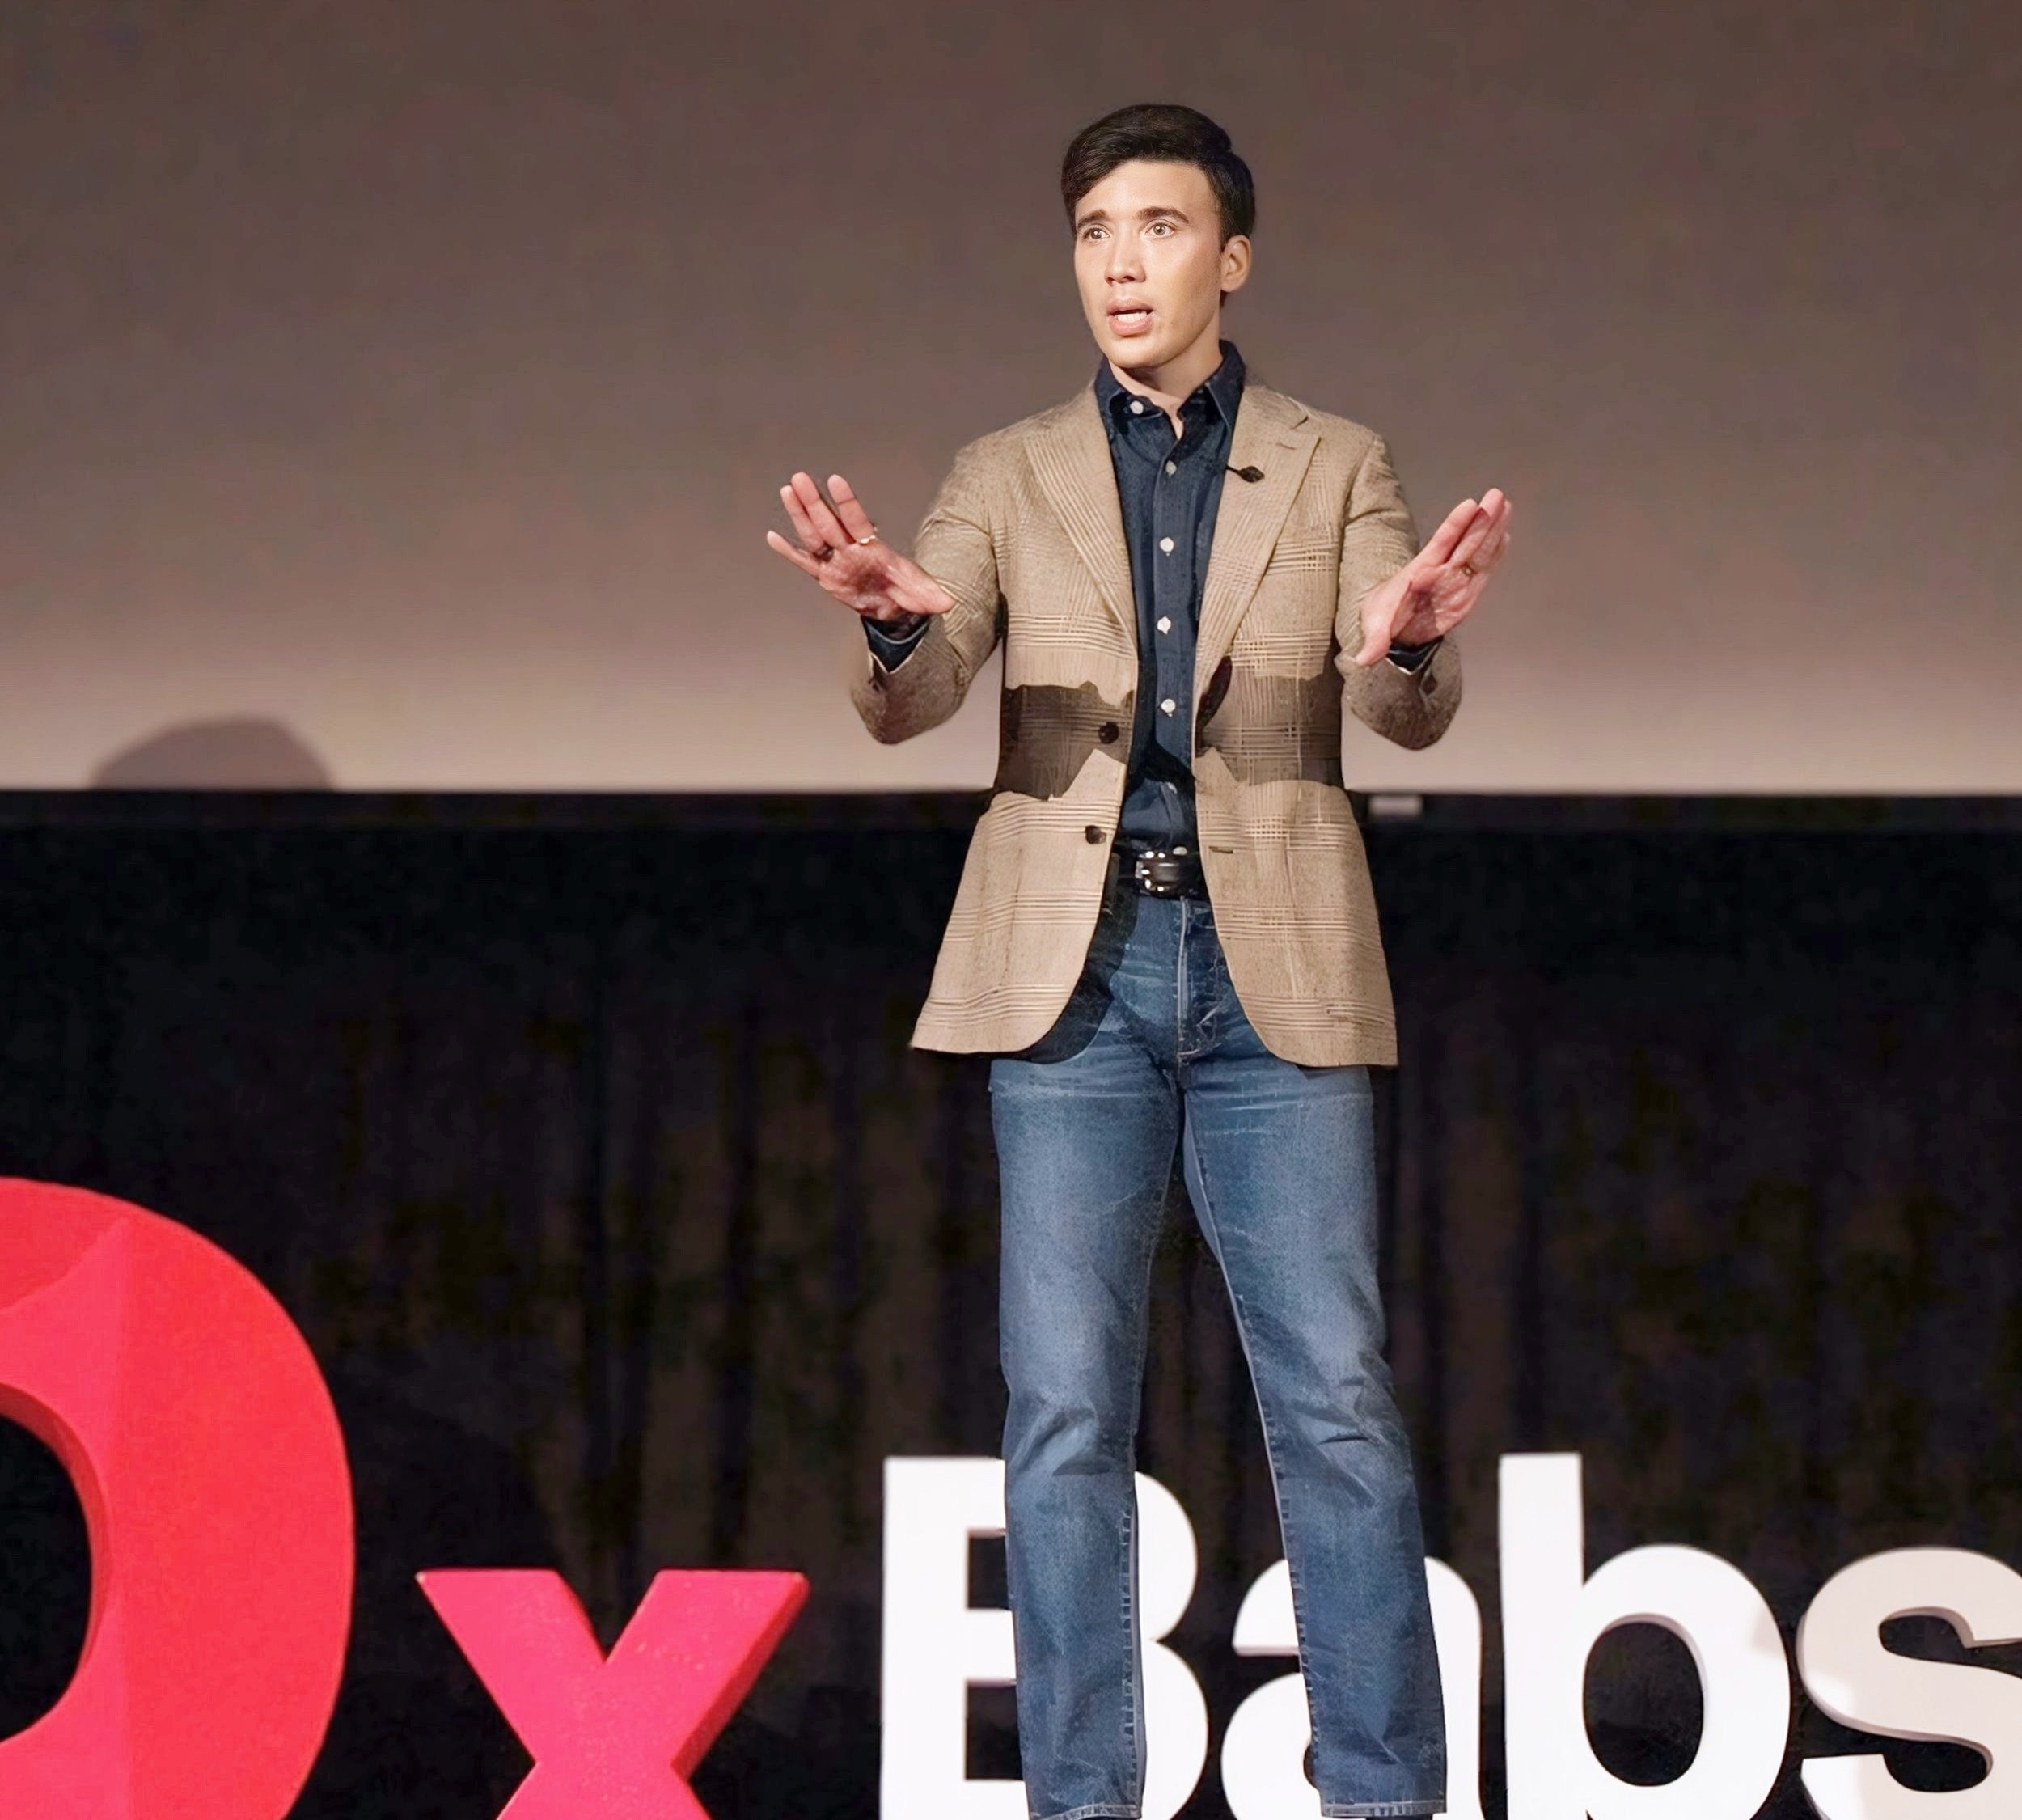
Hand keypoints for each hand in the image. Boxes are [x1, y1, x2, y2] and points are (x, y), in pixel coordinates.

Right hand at [765, 471, 954, 626]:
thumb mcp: (921, 595)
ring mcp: (836, 560)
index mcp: (872, 548)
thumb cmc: (906, 593)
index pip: (857, 521)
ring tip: (786, 490)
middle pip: (829, 523)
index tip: (835, 481)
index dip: (846, 503)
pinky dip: (790, 552)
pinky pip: (805, 562)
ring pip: (814, 536)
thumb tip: (949, 603)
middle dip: (813, 502)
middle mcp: (851, 549)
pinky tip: (773, 538)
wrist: (893, 608)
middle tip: (799, 478)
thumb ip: (930, 597)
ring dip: (799, 515)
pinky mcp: (826, 575)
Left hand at [1353, 487, 1511, 665]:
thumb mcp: (1376, 630)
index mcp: (1420, 571)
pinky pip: (1482, 572)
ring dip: (1493, 530)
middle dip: (1482, 520)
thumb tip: (1364, 659)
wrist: (1392, 627)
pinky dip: (1494, 554)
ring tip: (1506, 505)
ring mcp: (1454, 581)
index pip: (1441, 543)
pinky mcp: (1465, 594)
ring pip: (1477, 552)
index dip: (1456, 525)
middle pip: (1465, 542)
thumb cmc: (1383, 620)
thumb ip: (1375, 641)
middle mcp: (1440, 571)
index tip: (1469, 505)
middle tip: (1497, 495)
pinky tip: (1505, 536)